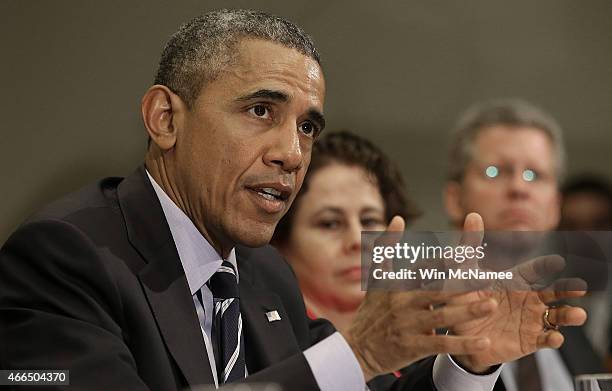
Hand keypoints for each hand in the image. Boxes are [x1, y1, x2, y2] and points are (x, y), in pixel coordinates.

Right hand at [343, 216, 499, 380]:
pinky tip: (484, 341)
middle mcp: (403, 302)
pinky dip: (463, 343)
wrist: (357, 348)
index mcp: (398, 284)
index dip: (444, 261)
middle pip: (438, 290)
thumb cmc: (372, 311)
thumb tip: (398, 218)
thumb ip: (387, 247)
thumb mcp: (377, 277)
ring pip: (443, 316)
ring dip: (469, 312)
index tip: (467, 254)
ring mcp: (408, 325)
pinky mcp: (413, 347)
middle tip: (489, 277)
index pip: (424, 268)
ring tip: (493, 306)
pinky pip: (442, 344)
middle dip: (464, 284)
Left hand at [449, 213, 587, 372]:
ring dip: (569, 315)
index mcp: (516, 281)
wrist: (461, 333)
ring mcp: (531, 319)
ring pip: (557, 316)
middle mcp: (528, 298)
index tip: (557, 261)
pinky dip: (552, 339)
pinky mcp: (529, 340)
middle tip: (580, 287)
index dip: (545, 265)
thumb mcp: (464, 273)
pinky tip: (554, 338)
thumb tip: (473, 216)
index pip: (534, 269)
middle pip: (554, 292)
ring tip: (578, 314)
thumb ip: (470, 247)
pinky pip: (545, 340)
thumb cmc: (465, 298)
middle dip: (568, 289)